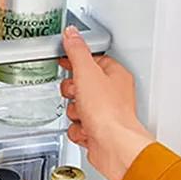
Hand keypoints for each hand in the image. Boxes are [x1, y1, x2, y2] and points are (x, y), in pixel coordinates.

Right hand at [59, 26, 153, 179]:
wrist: (113, 146)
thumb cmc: (108, 111)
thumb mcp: (86, 72)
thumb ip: (76, 51)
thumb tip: (71, 34)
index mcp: (115, 75)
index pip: (93, 60)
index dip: (76, 61)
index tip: (65, 59)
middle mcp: (113, 94)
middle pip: (81, 85)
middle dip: (73, 92)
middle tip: (76, 93)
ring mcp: (106, 114)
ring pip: (77, 107)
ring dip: (75, 112)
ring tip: (83, 115)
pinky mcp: (98, 132)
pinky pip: (78, 126)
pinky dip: (78, 129)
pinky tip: (85, 130)